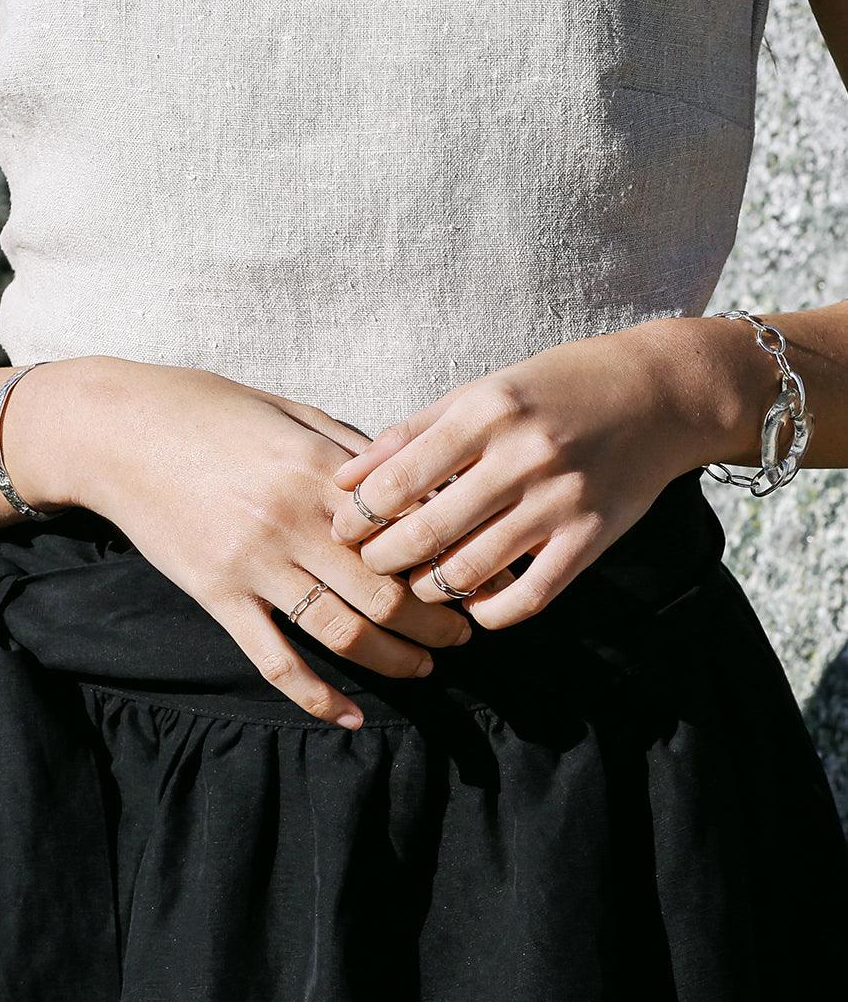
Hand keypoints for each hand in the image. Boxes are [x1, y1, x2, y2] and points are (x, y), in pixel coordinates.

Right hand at [66, 358, 472, 728]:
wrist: (117, 429)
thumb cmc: (208, 410)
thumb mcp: (291, 411)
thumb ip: (351, 449)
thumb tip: (410, 481)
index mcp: (320, 471)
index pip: (407, 530)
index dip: (451, 560)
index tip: (480, 578)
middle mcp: (293, 522)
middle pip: (387, 593)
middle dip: (437, 623)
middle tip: (463, 635)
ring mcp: (254, 565)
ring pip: (342, 632)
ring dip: (394, 660)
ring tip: (425, 669)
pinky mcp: (217, 596)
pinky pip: (274, 659)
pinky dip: (315, 696)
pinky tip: (348, 717)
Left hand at [329, 318, 714, 629]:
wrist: (659, 395)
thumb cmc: (557, 389)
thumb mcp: (482, 392)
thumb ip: (412, 433)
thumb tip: (345, 478)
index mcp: (486, 412)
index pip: (397, 481)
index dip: (357, 517)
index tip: (342, 530)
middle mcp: (521, 457)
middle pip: (425, 534)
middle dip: (381, 561)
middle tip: (370, 566)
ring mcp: (559, 502)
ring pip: (469, 572)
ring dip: (428, 590)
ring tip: (415, 585)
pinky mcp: (591, 538)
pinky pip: (529, 597)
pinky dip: (490, 613)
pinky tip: (473, 604)